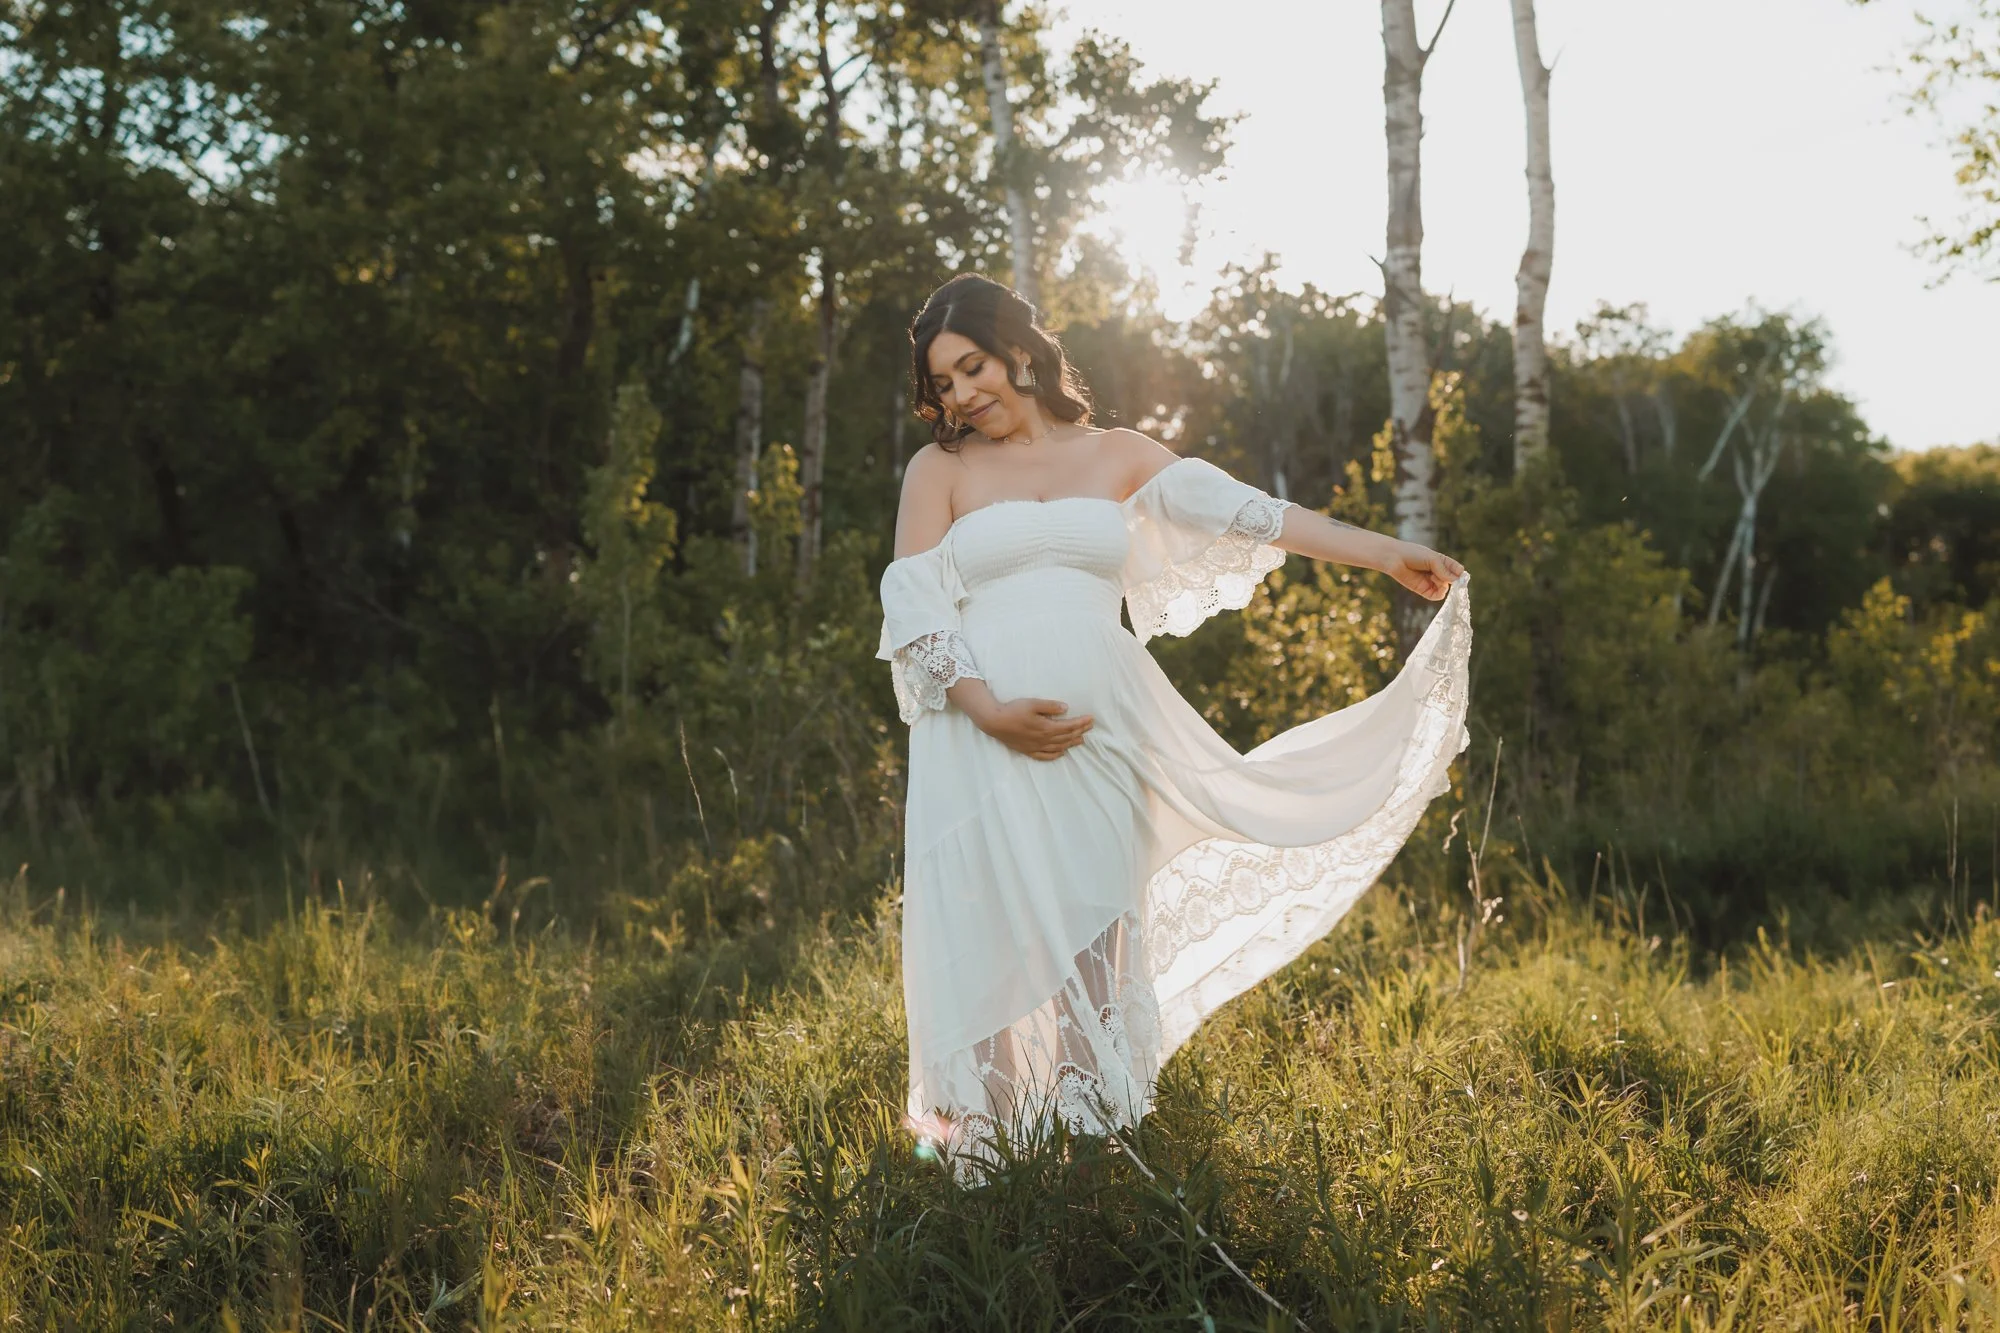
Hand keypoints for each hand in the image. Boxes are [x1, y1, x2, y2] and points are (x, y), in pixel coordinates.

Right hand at [974, 696, 1093, 760]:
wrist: (995, 722)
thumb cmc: (1013, 710)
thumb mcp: (1032, 703)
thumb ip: (1050, 706)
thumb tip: (1066, 708)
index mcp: (1046, 727)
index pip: (1069, 726)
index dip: (1081, 723)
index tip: (1091, 719)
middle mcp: (1044, 739)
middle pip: (1066, 737)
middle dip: (1080, 731)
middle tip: (1090, 727)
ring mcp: (1036, 746)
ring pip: (1058, 747)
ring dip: (1071, 743)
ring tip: (1080, 740)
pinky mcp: (1028, 750)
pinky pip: (1045, 756)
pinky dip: (1055, 755)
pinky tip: (1061, 753)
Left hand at [1381, 541, 1465, 600]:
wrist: (1394, 559)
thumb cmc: (1412, 554)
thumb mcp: (1432, 559)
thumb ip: (1444, 570)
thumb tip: (1456, 580)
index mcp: (1441, 562)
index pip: (1456, 569)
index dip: (1460, 573)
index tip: (1462, 575)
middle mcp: (1437, 572)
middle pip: (1452, 580)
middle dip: (1452, 580)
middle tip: (1449, 577)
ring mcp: (1431, 582)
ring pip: (1445, 588)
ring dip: (1444, 584)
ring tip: (1435, 576)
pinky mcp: (1424, 590)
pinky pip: (1436, 595)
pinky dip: (1439, 592)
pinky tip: (1433, 581)